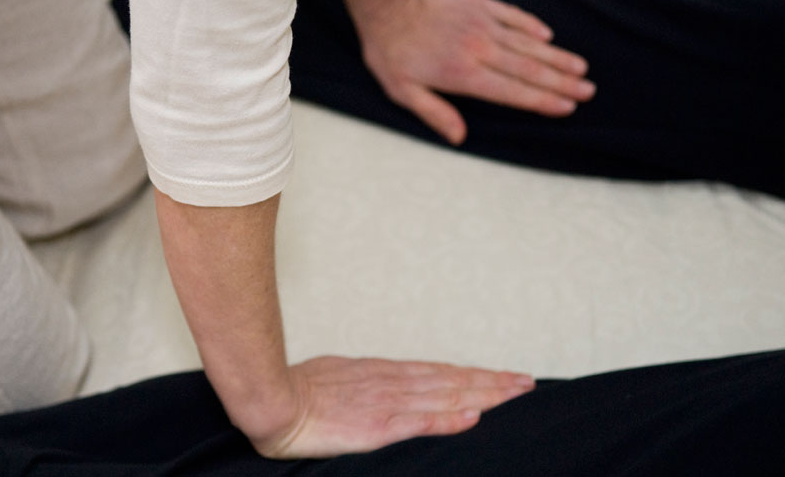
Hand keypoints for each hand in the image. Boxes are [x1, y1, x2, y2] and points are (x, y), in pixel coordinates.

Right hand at [248, 356, 533, 458]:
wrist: (271, 400)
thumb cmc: (300, 392)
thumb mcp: (342, 377)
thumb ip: (370, 382)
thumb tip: (392, 385)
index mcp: (384, 373)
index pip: (440, 373)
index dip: (474, 375)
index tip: (504, 376)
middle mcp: (392, 383)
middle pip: (452, 381)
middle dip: (492, 382)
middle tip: (528, 383)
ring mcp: (385, 403)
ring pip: (444, 395)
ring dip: (483, 394)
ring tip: (515, 392)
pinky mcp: (375, 426)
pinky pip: (418, 422)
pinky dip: (447, 418)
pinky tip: (472, 416)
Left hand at [356, 0, 595, 144]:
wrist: (386, 2)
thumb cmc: (390, 50)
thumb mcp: (403, 91)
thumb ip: (434, 113)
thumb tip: (459, 137)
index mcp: (465, 75)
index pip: (513, 93)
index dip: (542, 101)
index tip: (567, 107)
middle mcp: (481, 50)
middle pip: (529, 70)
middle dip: (561, 83)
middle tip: (588, 91)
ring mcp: (483, 25)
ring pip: (528, 44)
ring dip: (556, 57)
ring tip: (580, 68)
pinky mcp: (480, 5)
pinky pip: (513, 16)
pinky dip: (532, 27)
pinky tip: (547, 36)